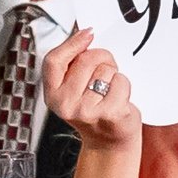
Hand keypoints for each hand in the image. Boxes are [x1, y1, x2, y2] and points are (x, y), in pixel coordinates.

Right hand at [40, 23, 138, 164]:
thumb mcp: (73, 89)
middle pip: (86, 60)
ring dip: (113, 75)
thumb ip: (72, 65)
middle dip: (102, 58)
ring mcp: (86, 110)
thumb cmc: (93, 111)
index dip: (72, 43)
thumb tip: (84, 34)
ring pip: (106, 70)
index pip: (54, 60)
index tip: (88, 34)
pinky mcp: (108, 113)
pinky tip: (119, 99)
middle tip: (106, 70)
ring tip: (110, 90)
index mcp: (52, 94)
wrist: (108, 143)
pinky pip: (121, 82)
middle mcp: (65, 104)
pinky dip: (124, 86)